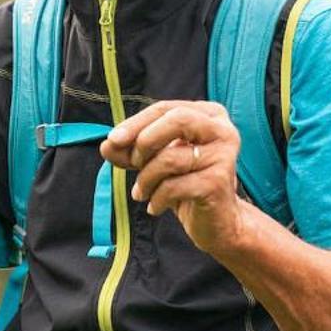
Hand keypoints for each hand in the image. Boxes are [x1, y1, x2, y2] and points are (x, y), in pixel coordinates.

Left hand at [100, 101, 246, 254]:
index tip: (112, 141)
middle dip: (145, 141)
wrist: (217, 221)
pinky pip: (174, 186)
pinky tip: (155, 207)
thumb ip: (132, 150)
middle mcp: (222, 130)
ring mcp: (223, 156)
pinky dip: (156, 199)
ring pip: (170, 157)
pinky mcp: (218, 182)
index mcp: (209, 115)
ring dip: (146, 179)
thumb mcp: (155, 161)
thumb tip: (107, 145)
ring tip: (141, 193)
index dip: (136, 123)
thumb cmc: (186, 184)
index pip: (165, 109)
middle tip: (133, 163)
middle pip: (176, 120)